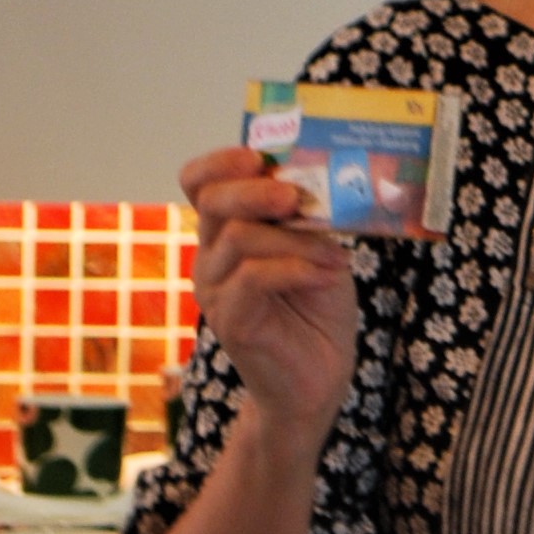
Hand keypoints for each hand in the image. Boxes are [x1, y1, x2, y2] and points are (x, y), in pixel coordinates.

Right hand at [179, 146, 360, 449]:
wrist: (318, 379)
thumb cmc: (318, 310)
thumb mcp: (319, 250)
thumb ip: (309, 218)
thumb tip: (322, 177)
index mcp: (226, 231)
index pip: (198, 181)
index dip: (220, 161)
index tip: (257, 155)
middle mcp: (211, 256)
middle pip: (212, 201)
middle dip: (255, 190)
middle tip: (294, 196)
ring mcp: (214, 289)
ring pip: (238, 238)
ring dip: (294, 239)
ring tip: (335, 254)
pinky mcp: (229, 320)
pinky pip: (253, 278)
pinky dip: (297, 269)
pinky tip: (329, 273)